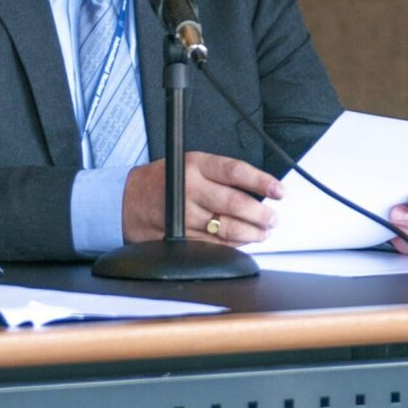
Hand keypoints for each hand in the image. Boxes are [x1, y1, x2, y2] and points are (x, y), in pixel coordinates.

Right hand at [122, 152, 282, 244]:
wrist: (128, 200)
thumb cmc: (164, 181)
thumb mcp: (188, 164)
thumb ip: (219, 175)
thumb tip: (258, 190)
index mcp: (194, 165)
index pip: (236, 172)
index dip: (262, 182)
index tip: (279, 191)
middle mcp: (189, 189)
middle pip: (235, 203)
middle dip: (261, 214)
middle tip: (272, 218)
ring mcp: (184, 215)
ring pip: (228, 227)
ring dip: (252, 232)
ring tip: (263, 231)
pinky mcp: (181, 236)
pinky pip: (215, 244)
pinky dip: (233, 244)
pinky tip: (242, 240)